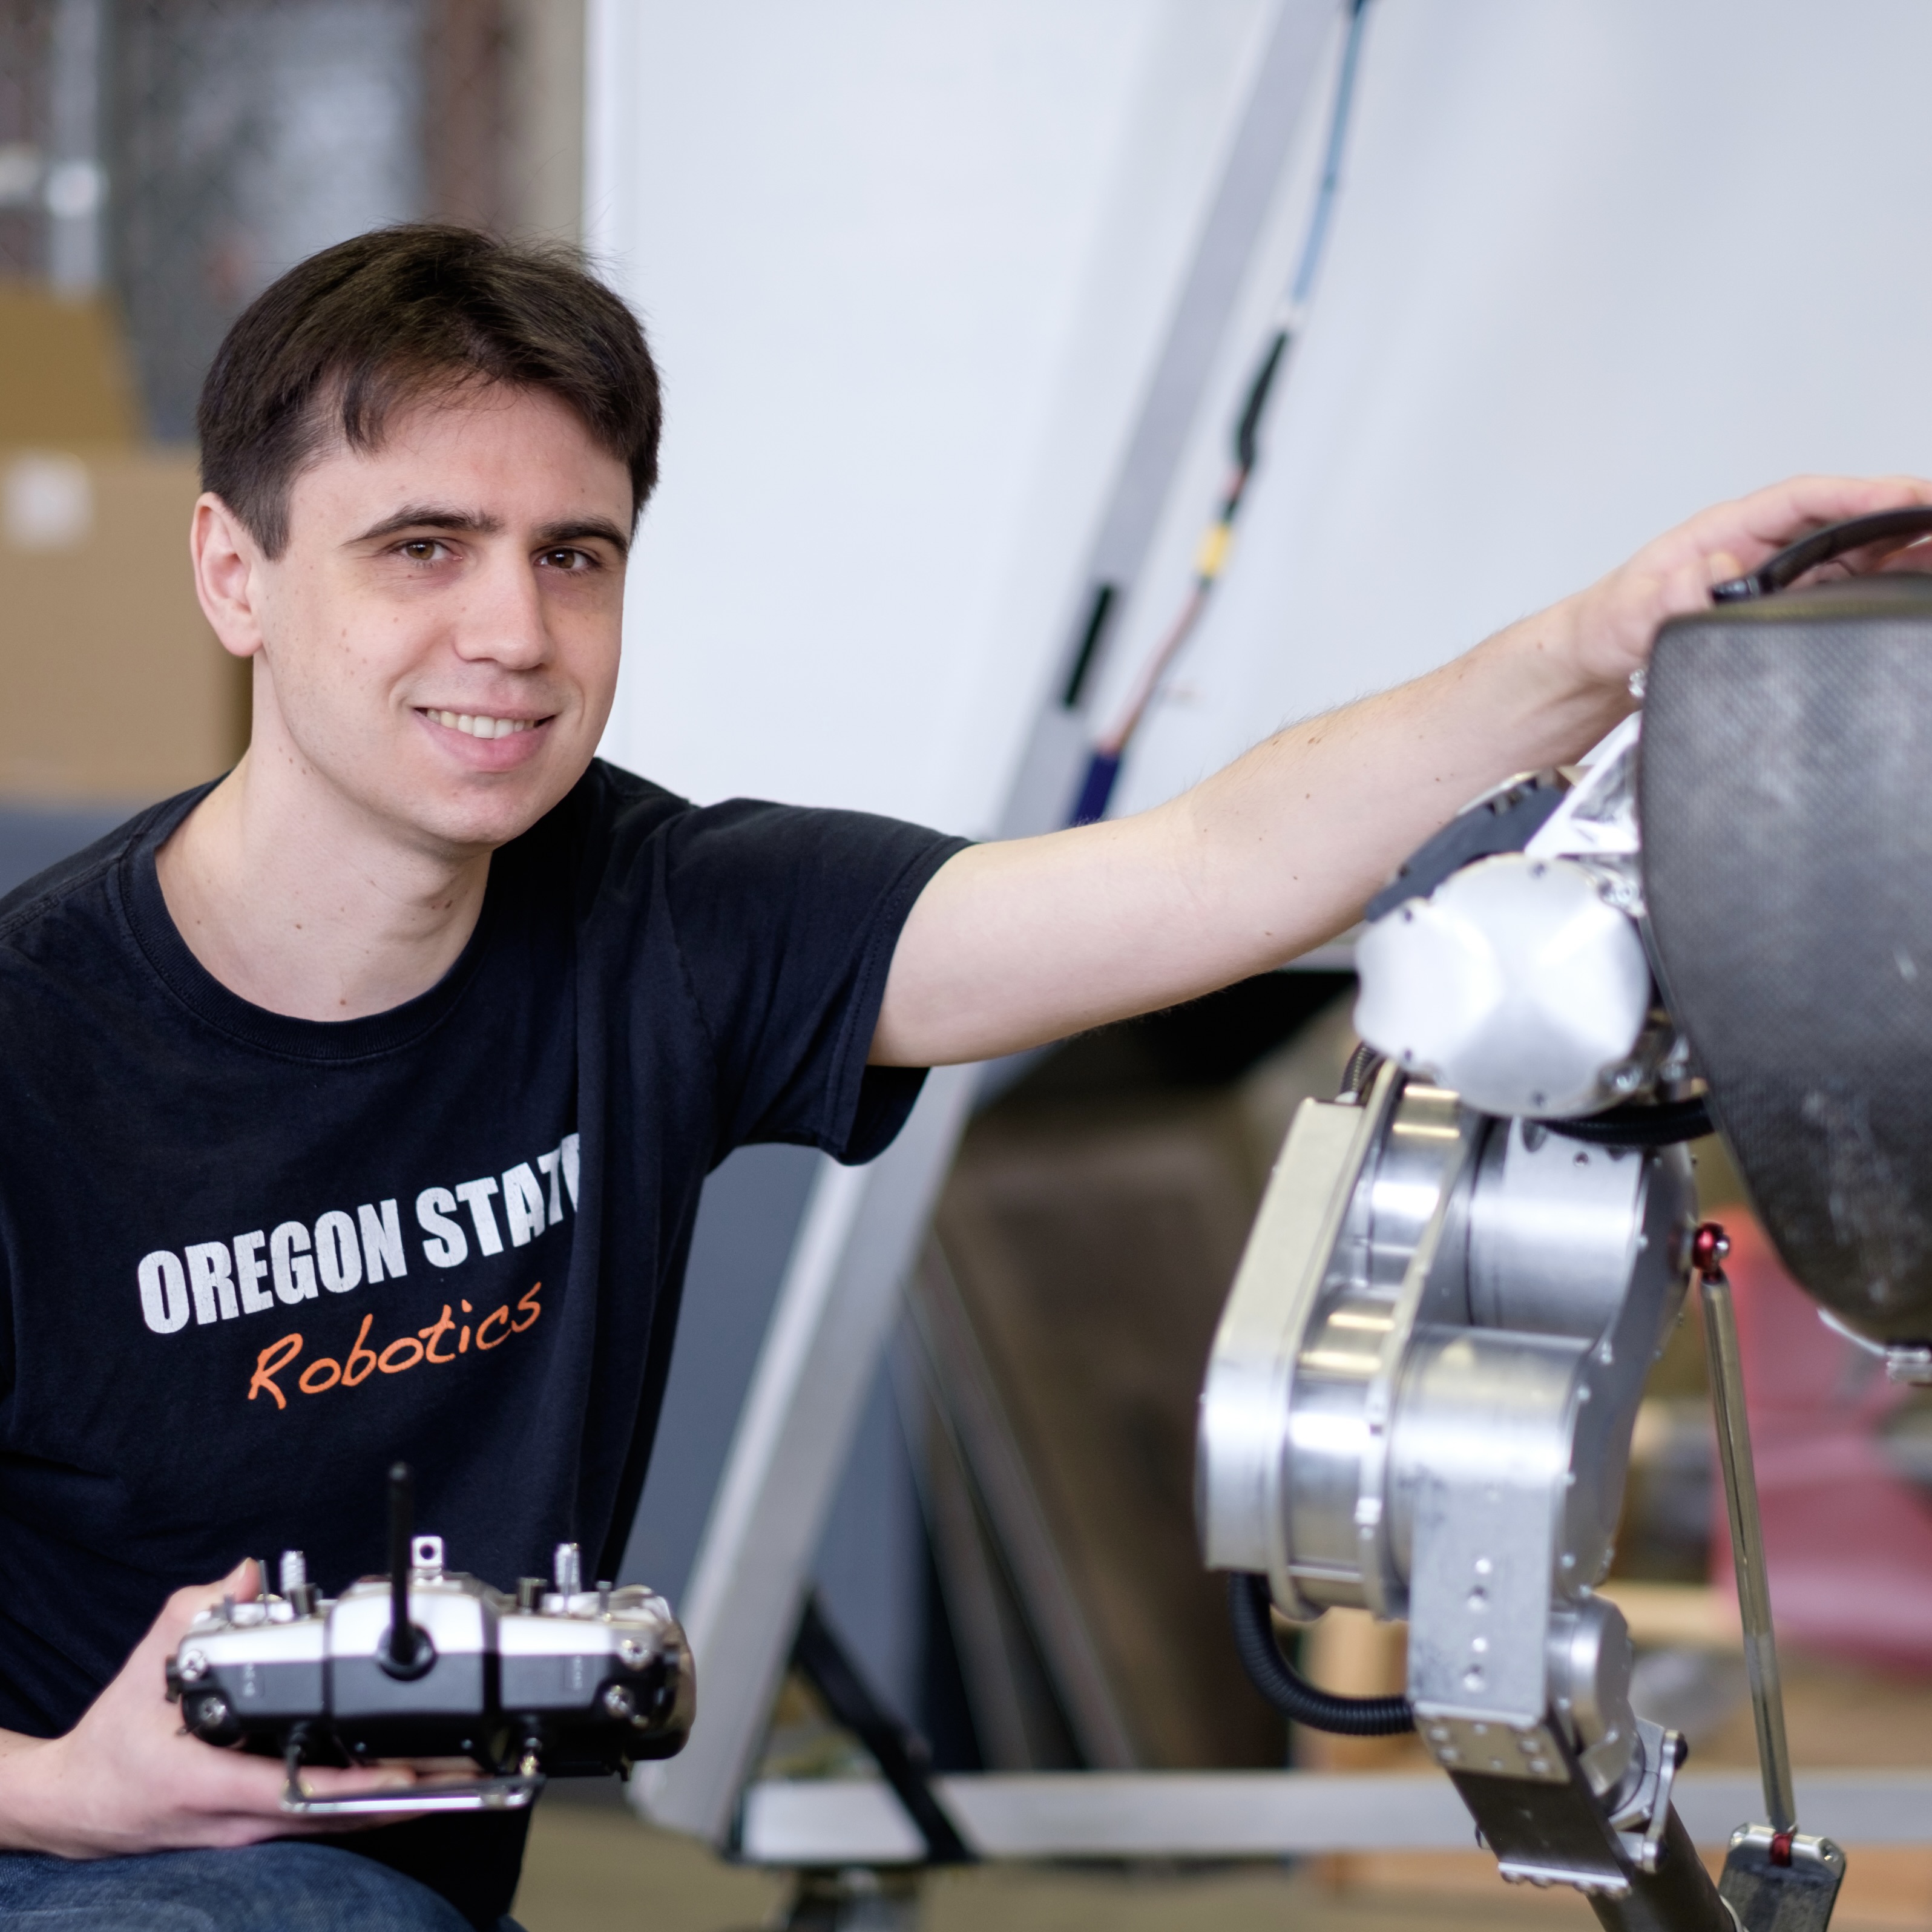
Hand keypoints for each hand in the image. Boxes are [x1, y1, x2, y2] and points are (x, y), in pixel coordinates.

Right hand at [0, 1560, 423, 1856]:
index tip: (404, 1776)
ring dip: (393, 1805)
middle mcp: (236, 1818)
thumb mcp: (146, 1668)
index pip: (293, 1790)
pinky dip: (363, 1808)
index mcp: (208, 1784)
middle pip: (331, 1816)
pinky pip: (320, 1823)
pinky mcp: (257, 1830)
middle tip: (459, 1771)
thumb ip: (197, 1613)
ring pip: (333, 1826)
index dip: (354, 1787)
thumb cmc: (113, 1742)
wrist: (78, 1804)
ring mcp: (249, 1832)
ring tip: (453, 1778)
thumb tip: (247, 1576)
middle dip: (399, 1796)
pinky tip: (405, 1788)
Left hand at [1554, 473, 1931, 694]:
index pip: (1804, 500)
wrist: (1596, 666)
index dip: (1860, 494)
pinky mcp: (1785, 611)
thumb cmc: (1610, 627)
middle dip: (1903, 518)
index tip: (1908, 497)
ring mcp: (1778, 579)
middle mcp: (1761, 550)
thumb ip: (1667, 597)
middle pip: (1846, 522)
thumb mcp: (1629, 613)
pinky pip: (1845, 592)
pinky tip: (1915, 594)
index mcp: (1725, 532)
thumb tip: (1713, 572)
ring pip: (1858, 556)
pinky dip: (1885, 588)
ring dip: (1906, 554)